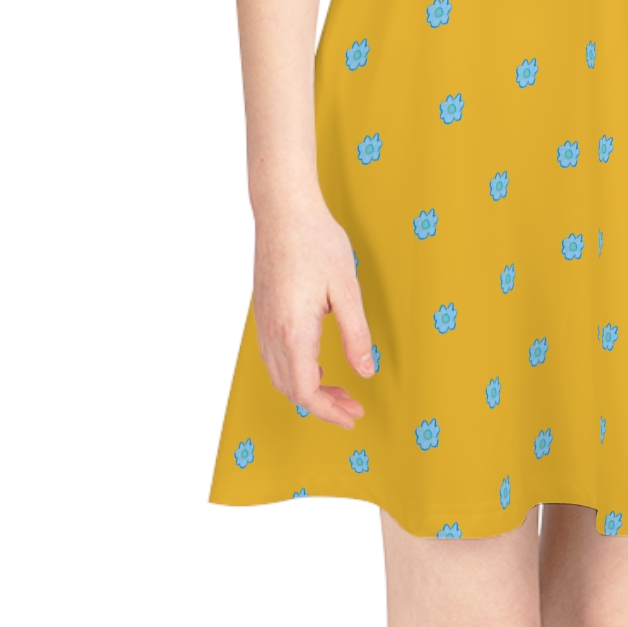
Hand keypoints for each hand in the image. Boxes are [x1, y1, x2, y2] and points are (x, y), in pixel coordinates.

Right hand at [250, 194, 375, 427]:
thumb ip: (356, 335)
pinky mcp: (263, 310)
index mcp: (294, 332)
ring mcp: (263, 322)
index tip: (352, 416)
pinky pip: (273, 356)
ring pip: (279, 375)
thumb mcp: (347, 289)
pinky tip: (316, 361)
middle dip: (322, 404)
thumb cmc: (316, 242)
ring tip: (338, 387)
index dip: (329, 411)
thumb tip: (365, 371)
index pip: (307, 392)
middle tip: (352, 406)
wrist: (283, 210)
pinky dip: (294, 370)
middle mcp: (272, 333)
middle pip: (291, 389)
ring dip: (307, 388)